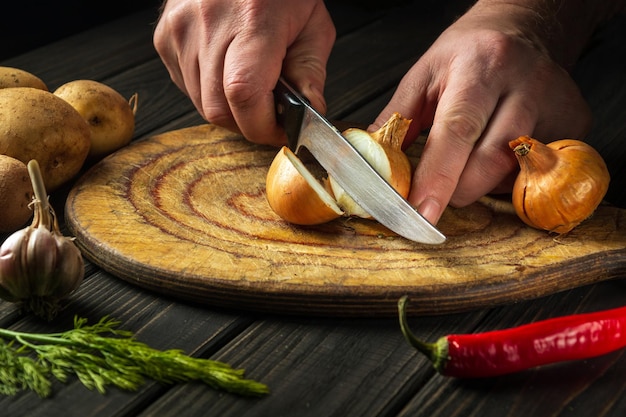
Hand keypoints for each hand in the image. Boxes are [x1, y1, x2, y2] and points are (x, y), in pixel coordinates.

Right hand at [153, 0, 335, 144]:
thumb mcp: (312, 23)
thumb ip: (311, 74)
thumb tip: (307, 117)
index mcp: (252, 19)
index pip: (244, 95)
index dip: (263, 126)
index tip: (282, 130)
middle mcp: (208, 24)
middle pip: (219, 110)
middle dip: (249, 123)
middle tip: (271, 114)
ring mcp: (179, 32)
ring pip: (202, 105)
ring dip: (231, 110)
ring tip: (252, 85)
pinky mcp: (164, 39)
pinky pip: (187, 88)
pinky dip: (211, 93)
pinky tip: (227, 72)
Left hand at [372, 3, 591, 224]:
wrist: (524, 28)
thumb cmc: (468, 53)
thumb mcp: (424, 74)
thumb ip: (397, 118)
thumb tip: (372, 162)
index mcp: (480, 66)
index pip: (458, 129)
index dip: (438, 176)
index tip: (421, 210)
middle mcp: (524, 83)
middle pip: (491, 159)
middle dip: (458, 190)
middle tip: (437, 194)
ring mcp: (556, 103)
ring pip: (516, 171)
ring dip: (482, 184)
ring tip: (467, 163)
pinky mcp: (575, 123)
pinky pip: (537, 172)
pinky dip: (508, 178)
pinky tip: (496, 158)